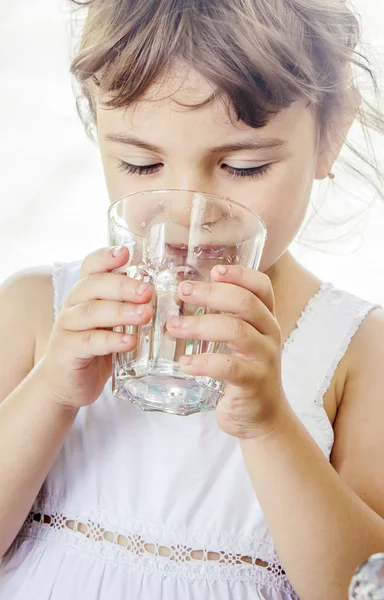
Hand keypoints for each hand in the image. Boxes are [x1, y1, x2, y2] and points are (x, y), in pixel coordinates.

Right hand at [39, 246, 152, 410]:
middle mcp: (74, 305)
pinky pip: (88, 342)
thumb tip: (170, 298)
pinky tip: (129, 342)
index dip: (106, 257)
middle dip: (123, 285)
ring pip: (92, 312)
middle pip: (94, 286)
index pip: (91, 267)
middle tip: (148, 290)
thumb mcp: (113, 325)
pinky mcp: (67, 351)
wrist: (66, 385)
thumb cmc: (96, 350)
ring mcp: (68, 328)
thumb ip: (130, 309)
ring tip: (145, 314)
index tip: (126, 252)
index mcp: (86, 294)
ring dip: (121, 311)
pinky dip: (110, 340)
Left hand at [166, 265, 289, 438]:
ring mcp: (264, 358)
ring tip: (173, 326)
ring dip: (200, 325)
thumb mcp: (241, 342)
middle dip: (211, 293)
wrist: (261, 417)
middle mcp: (269, 334)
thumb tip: (184, 295)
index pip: (262, 286)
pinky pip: (228, 367)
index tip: (214, 270)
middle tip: (182, 291)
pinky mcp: (253, 383)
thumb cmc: (244, 373)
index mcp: (266, 319)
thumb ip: (225, 319)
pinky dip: (203, 362)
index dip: (239, 274)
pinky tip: (184, 363)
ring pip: (236, 330)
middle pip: (245, 303)